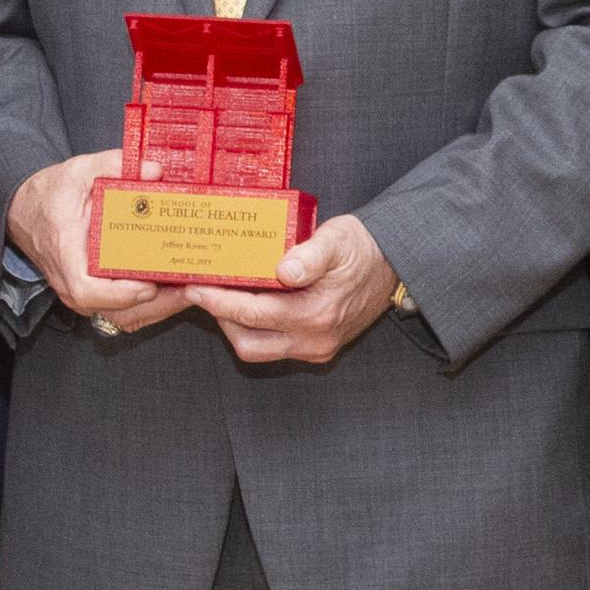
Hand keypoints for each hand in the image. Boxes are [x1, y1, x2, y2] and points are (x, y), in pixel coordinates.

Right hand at [7, 150, 202, 334]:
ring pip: (126, 316)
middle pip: (118, 310)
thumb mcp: (78, 171)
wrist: (26, 211)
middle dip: (159, 303)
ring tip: (195, 289)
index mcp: (66, 253)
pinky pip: (126, 311)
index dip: (120, 294)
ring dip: (161, 308)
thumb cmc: (50, 194)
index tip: (148, 285)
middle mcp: (73, 283)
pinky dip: (154, 306)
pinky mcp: (97, 295)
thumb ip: (113, 165)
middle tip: (193, 285)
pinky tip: (179, 290)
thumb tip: (154, 170)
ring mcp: (85, 294)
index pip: (87, 290)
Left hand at [192, 211, 400, 368]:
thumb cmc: (362, 248)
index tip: (194, 287)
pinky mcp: (318, 348)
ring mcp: (317, 348)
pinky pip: (276, 347)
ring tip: (224, 297)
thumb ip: (310, 255)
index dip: (218, 302)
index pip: (252, 314)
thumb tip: (284, 271)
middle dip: (221, 318)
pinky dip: (256, 329)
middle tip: (205, 291)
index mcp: (316, 314)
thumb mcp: (337, 240)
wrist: (394, 264)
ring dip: (237, 327)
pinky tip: (250, 303)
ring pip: (259, 349)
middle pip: (248, 343)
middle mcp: (315, 339)